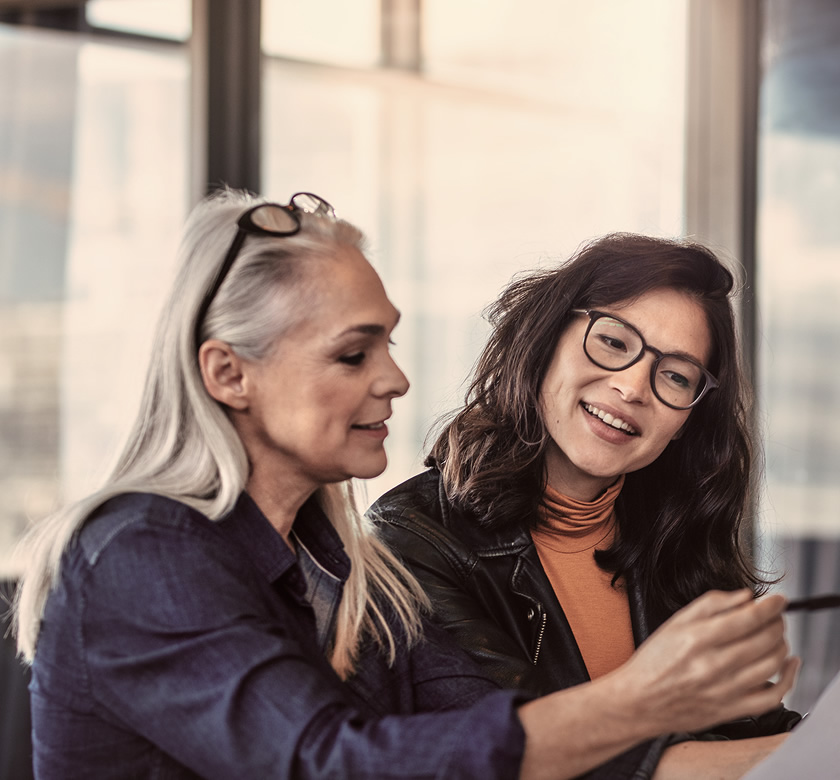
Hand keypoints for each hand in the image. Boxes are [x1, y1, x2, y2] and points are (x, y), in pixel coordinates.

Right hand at [608, 589, 798, 734]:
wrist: (640, 701)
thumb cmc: (654, 662)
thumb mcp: (675, 623)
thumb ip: (711, 604)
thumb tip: (745, 597)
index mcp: (698, 639)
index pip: (747, 618)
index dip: (770, 606)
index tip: (778, 600)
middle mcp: (713, 665)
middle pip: (764, 639)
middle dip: (776, 622)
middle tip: (774, 616)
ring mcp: (725, 690)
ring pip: (772, 664)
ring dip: (781, 644)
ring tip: (776, 636)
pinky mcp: (732, 710)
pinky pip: (773, 697)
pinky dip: (788, 679)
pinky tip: (787, 665)